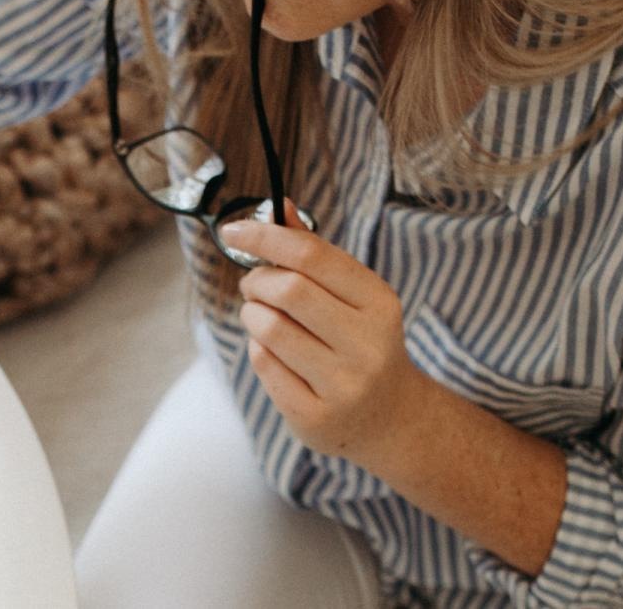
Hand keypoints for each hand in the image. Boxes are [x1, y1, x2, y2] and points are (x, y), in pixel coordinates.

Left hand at [221, 202, 428, 465]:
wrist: (390, 418)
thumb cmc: (360, 342)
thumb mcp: (353, 297)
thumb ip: (316, 254)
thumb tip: (279, 205)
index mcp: (379, 303)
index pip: (312, 255)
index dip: (265, 236)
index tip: (232, 230)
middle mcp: (367, 344)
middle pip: (288, 289)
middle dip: (257, 280)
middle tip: (253, 285)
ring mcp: (343, 384)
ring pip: (269, 328)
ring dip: (252, 315)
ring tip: (263, 318)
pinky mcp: (315, 416)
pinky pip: (264, 365)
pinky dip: (257, 349)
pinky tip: (274, 352)